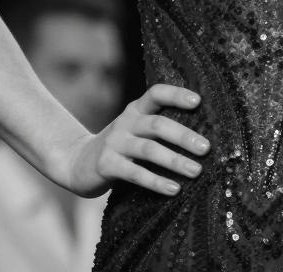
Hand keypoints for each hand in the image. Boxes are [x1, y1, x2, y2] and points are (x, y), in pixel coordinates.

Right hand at [67, 84, 209, 197]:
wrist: (76, 163)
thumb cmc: (120, 147)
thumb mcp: (135, 130)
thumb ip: (158, 128)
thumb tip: (200, 137)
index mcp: (135, 109)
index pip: (156, 93)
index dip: (176, 94)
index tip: (199, 101)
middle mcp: (125, 122)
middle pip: (157, 124)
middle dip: (183, 136)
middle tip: (206, 148)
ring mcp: (114, 143)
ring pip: (149, 149)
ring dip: (174, 161)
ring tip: (196, 171)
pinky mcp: (106, 165)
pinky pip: (135, 173)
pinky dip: (156, 181)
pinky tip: (173, 189)